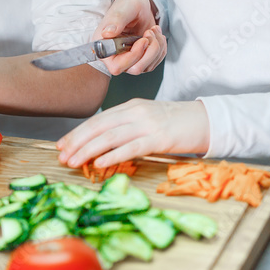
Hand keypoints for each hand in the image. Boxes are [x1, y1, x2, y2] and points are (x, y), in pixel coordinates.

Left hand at [57, 99, 209, 167]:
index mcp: (131, 107)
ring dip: (88, 150)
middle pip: (99, 126)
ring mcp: (148, 124)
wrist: (207, 121)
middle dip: (77, 142)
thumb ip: (125, 127)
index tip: (61, 144)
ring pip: (110, 136)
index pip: (97, 119)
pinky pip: (131, 147)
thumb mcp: (146, 119)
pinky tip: (99, 163)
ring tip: (73, 161)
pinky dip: (112, 155)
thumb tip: (99, 144)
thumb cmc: (176, 124)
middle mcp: (136, 112)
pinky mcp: (159, 138)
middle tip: (61, 155)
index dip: (77, 132)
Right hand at [96, 0, 166, 75]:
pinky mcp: (141, 58)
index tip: (142, 40)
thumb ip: (116, 21)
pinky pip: (155, 61)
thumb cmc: (127, 5)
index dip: (133, 56)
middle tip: (149, 33)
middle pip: (135, 69)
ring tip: (152, 30)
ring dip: (157, 47)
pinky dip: (161, 48)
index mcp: (105, 47)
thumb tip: (107, 33)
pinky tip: (155, 35)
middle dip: (149, 51)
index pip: (116, 66)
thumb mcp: (122, 10)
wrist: (137, 6)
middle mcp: (115, 57)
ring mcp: (129, 59)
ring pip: (147, 66)